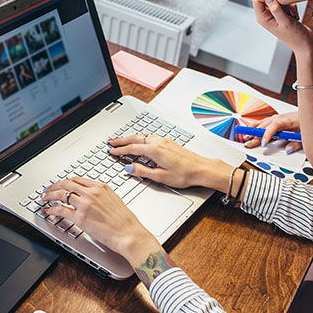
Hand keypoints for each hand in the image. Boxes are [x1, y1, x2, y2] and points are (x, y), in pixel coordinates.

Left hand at [40, 176, 157, 264]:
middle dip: (54, 186)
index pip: (77, 179)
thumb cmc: (125, 221)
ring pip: (61, 194)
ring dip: (49, 196)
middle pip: (66, 184)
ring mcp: (85, 204)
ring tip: (45, 199)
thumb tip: (91, 198)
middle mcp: (92, 193)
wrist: (129, 233)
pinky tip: (49, 211)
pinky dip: (52, 209)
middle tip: (48, 190)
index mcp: (101, 187)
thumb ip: (101, 196)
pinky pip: (61, 210)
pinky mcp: (80, 218)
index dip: (65, 181)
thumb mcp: (114, 200)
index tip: (60, 184)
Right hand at [107, 134, 227, 189]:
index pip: (132, 149)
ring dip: (131, 138)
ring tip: (123, 141)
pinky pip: (150, 137)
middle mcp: (159, 142)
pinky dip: (141, 138)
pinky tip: (141, 142)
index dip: (120, 150)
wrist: (201, 169)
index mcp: (154, 150)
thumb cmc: (184, 174)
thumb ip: (142, 171)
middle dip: (122, 140)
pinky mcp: (169, 142)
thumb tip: (129, 169)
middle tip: (112, 142)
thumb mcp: (160, 177)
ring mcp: (165, 140)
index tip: (111, 151)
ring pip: (143, 136)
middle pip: (135, 138)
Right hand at [244, 112, 302, 152]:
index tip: (264, 143)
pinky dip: (255, 126)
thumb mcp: (304, 135)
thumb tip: (288, 150)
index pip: (274, 126)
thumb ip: (296, 144)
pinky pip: (263, 122)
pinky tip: (250, 129)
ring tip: (245, 137)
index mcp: (286, 120)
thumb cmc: (305, 123)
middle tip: (248, 143)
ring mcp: (275, 118)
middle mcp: (279, 118)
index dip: (267, 135)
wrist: (308, 113)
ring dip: (253, 130)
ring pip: (261, 123)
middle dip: (255, 135)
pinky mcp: (274, 119)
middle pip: (264, 126)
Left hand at [252, 0, 312, 54]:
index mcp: (262, 18)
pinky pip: (285, 2)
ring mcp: (274, 14)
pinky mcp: (281, 13)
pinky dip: (291, 7)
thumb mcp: (285, 22)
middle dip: (279, 1)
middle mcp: (266, 15)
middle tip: (286, 11)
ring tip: (291, 15)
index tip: (278, 0)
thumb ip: (275, 8)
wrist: (304, 42)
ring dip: (287, 5)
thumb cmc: (295, 37)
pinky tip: (293, 16)